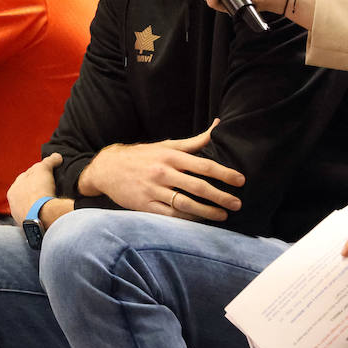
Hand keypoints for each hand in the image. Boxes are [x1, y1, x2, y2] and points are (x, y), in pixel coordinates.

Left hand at [7, 153, 59, 222]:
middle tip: (51, 187)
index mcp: (13, 190)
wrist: (43, 216)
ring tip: (52, 200)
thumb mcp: (43, 170)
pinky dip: (44, 214)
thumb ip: (48, 162)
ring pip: (33, 207)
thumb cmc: (38, 191)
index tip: (48, 174)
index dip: (37, 174)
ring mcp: (22, 218)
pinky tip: (52, 212)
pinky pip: (38, 218)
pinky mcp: (32, 228)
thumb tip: (56, 156)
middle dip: (37, 190)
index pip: (25, 178)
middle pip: (28, 193)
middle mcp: (14, 205)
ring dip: (40, 203)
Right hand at [78, 121, 243, 220]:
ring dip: (207, 211)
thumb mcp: (165, 145)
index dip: (224, 173)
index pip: (203, 166)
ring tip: (223, 215)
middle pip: (198, 186)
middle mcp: (163, 172)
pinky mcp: (145, 205)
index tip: (240, 181)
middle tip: (238, 203)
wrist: (107, 168)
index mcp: (170, 156)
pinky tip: (199, 220)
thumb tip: (218, 127)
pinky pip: (169, 215)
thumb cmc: (141, 156)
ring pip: (185, 203)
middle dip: (221, 196)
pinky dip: (186, 219)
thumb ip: (193, 142)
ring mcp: (153, 190)